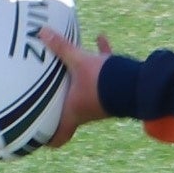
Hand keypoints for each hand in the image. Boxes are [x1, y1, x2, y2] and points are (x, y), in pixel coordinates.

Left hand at [38, 27, 112, 149]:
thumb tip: (41, 32)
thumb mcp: (78, 61)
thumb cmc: (102, 81)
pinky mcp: (114, 87)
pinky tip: (100, 37)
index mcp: (74, 111)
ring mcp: (102, 100)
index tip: (39, 140)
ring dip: (79, 82)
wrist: (134, 85)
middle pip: (71, 113)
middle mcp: (87, 110)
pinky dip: (102, 56)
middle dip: (61, 105)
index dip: (49, 139)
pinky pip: (105, 73)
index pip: (60, 135)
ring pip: (86, 92)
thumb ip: (61, 47)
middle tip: (49, 99)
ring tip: (70, 69)